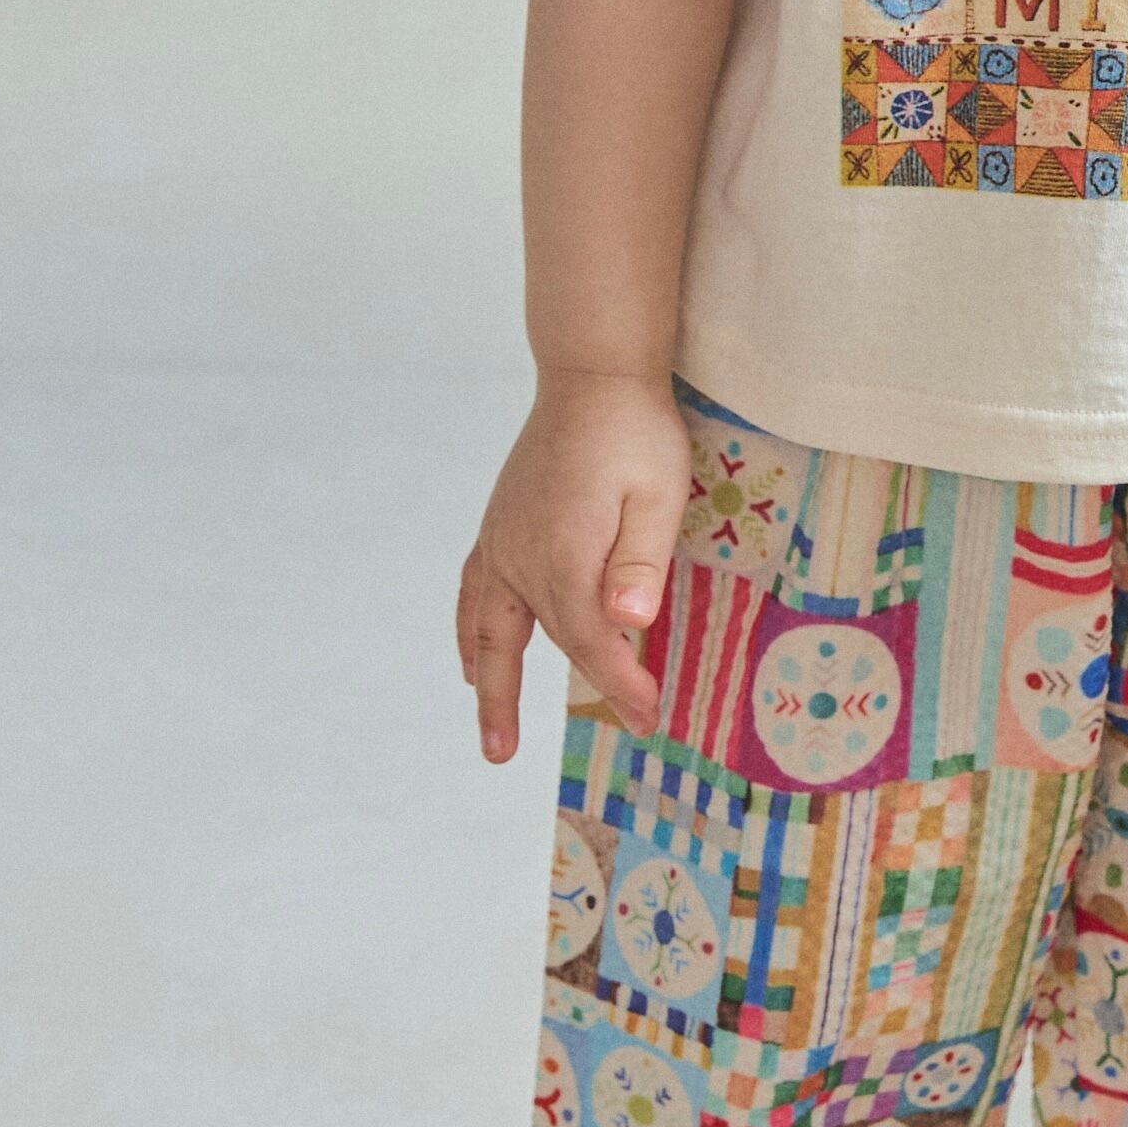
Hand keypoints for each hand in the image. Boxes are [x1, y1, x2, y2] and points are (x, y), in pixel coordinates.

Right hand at [456, 368, 695, 761]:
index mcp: (563, 555)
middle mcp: (520, 556)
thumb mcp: (657, 494)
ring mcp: (502, 541)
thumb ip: (640, 562)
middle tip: (567, 750)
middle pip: (543, 642)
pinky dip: (470, 633)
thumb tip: (626, 624)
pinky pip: (474, 593)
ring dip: (490, 684)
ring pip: (489, 628)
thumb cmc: (634, 434)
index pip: (590, 642)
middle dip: (568, 695)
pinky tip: (472, 659)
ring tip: (494, 737)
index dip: (619, 685)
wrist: (592, 376)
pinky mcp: (498, 527)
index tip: (648, 718)